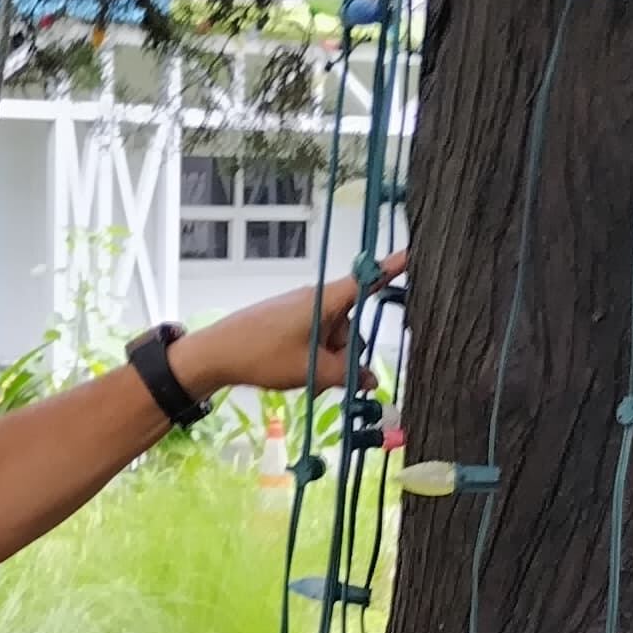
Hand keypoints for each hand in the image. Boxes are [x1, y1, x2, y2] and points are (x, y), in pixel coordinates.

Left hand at [176, 252, 404, 404]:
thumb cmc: (264, 354)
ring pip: (332, 335)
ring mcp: (301, 309)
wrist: (216, 353)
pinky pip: (315, 337)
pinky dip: (313, 355)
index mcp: (327, 300)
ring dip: (327, 357)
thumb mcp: (312, 370)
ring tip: (303, 374)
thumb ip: (346, 374)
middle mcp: (317, 299)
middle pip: (350, 323)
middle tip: (328, 375)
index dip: (393, 268)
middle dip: (346, 351)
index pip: (368, 280)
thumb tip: (369, 380)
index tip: (416, 252)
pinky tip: (296, 370)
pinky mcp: (288, 320)